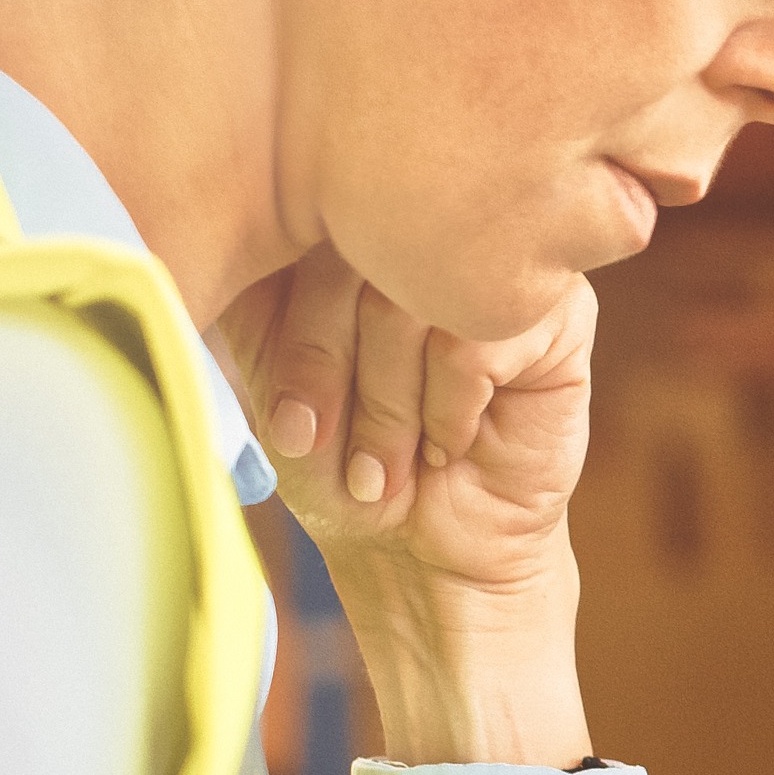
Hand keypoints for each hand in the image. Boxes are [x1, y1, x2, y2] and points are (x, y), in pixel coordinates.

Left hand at [219, 249, 596, 766]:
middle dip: (322, 366)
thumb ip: (246, 296)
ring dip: (387, 403)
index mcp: (346, 221)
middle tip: (324, 442)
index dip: (278, 324)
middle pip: (348, 251)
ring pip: (410, 298)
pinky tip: (452, 443)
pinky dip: (450, 408)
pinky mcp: (560, 311)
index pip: (291, 216)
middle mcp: (422, 222)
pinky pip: (478, 338)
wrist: (425, 557)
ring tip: (392, 461)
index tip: (285, 420)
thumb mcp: (267, 375)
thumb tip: (213, 223)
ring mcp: (494, 261)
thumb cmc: (340, 463)